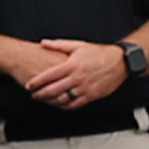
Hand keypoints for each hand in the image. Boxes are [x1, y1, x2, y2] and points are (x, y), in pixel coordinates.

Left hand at [13, 40, 127, 108]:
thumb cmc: (98, 53)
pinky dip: (64, 106)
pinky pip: (74, 104)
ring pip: (63, 99)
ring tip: (44, 100)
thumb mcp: (78, 45)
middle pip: (53, 89)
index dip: (37, 82)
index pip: (49, 75)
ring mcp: (84, 88)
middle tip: (33, 94)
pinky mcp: (91, 96)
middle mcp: (77, 77)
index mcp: (72, 64)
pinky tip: (59, 104)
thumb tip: (43, 43)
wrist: (119, 63)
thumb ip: (59, 45)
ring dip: (51, 101)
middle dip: (40, 94)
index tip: (29, 85)